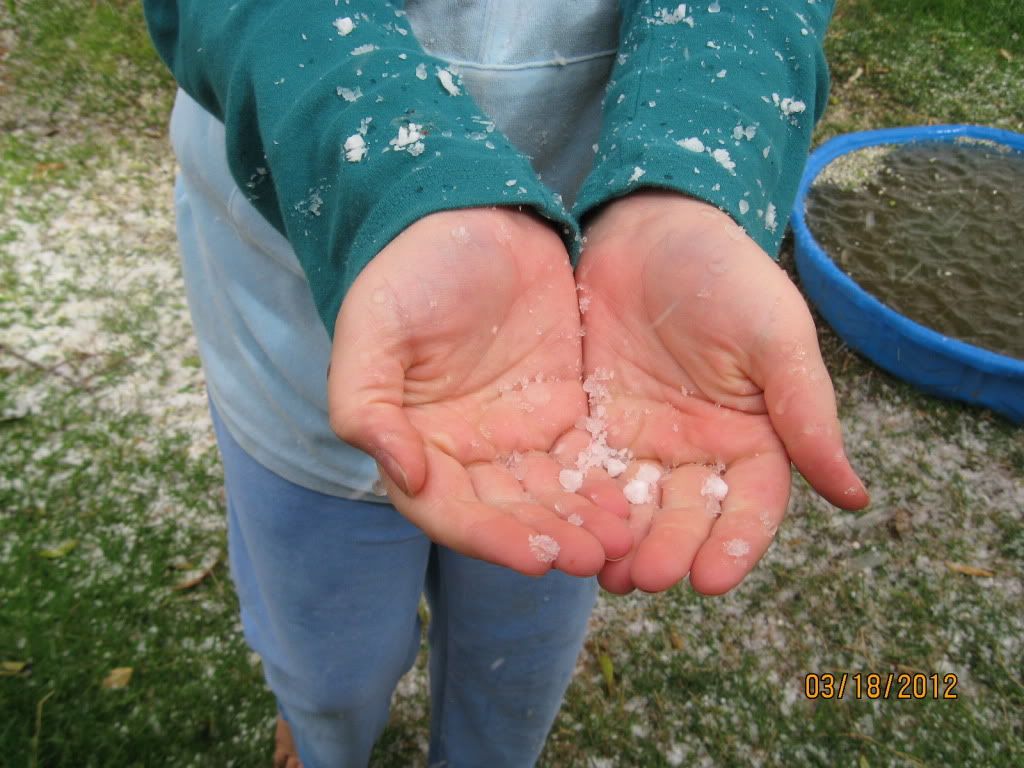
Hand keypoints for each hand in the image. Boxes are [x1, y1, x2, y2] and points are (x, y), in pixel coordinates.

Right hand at [328, 208, 631, 576]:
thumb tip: (401, 474)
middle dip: (550, 537)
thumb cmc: (409, 270)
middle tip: (597, 556)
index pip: (450, 510)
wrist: (471, 215)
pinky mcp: (561, 409)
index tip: (537, 556)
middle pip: (507, 513)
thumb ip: (366, 404)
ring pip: (550, 494)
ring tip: (623, 540)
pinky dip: (605, 484)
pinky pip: (585, 458)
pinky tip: (635, 502)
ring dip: (583, 521)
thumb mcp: (374, 329)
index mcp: (416, 442)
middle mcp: (466, 451)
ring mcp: (515, 434)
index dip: (491, 538)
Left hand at [576, 191, 868, 594]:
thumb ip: (807, 413)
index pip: (751, 505)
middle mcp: (700, 449)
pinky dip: (583, 503)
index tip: (712, 581)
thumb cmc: (724, 274)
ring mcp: (645, 440)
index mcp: (753, 436)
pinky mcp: (594, 424)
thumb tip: (856, 498)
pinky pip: (588, 472)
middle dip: (671, 548)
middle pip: (690, 513)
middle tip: (650, 580)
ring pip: (638, 504)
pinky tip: (569, 528)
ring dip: (626, 541)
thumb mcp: (773, 336)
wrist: (648, 228)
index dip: (736, 544)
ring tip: (609, 574)